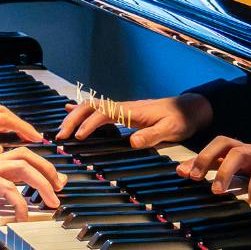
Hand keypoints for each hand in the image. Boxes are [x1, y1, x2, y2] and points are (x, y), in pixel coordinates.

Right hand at [0, 148, 65, 220]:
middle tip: (60, 187)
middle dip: (47, 169)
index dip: (39, 167)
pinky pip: (4, 187)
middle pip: (25, 156)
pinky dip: (18, 202)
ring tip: (52, 202)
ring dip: (41, 183)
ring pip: (21, 166)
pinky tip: (22, 216)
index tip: (53, 182)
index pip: (18, 158)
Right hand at [54, 92, 212, 148]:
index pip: (103, 113)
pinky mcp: (124, 114)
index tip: (78, 138)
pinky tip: (70, 111)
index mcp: (131, 111)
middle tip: (60, 136)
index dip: (89, 124)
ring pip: (92, 107)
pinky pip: (99, 110)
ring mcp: (122, 109)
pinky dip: (82, 111)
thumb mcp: (170, 129)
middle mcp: (123, 107)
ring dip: (75, 116)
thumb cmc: (181, 119)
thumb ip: (152, 135)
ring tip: (61, 129)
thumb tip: (132, 142)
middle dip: (73, 119)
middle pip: (91, 107)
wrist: (190, 109)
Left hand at [178, 137, 250, 202]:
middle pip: (223, 142)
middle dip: (204, 157)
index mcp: (248, 155)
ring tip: (217, 190)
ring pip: (239, 152)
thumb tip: (224, 192)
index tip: (180, 172)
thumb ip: (244, 182)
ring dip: (223, 170)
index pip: (218, 151)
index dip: (198, 160)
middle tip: (192, 176)